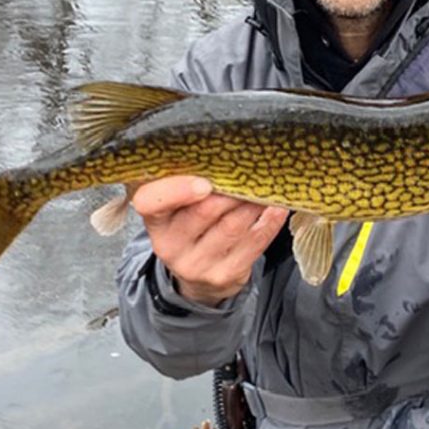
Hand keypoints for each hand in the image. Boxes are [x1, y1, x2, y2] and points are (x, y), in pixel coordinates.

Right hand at [130, 176, 288, 306]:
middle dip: (231, 189)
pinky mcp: (226, 275)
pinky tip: (277, 206)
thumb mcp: (176, 208)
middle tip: (250, 170)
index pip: (150, 203)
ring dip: (253, 202)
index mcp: (155, 221)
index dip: (176, 190)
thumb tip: (225, 152)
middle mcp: (171, 246)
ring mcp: (199, 265)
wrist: (197, 276)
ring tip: (266, 184)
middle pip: (204, 211)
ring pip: (233, 226)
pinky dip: (270, 221)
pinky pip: (255, 243)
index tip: (203, 182)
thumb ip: (187, 182)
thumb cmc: (189, 227)